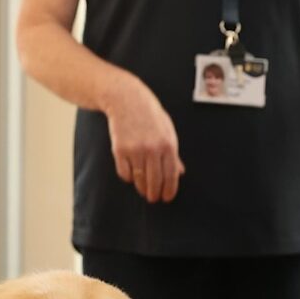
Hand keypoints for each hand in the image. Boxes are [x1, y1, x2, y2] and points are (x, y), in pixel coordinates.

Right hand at [103, 75, 185, 203]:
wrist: (126, 100)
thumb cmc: (149, 114)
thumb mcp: (167, 130)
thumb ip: (173, 153)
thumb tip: (179, 172)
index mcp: (168, 144)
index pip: (171, 175)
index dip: (169, 190)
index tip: (167, 198)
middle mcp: (152, 149)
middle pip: (155, 181)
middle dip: (155, 194)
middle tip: (154, 198)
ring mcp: (135, 150)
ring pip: (139, 180)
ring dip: (142, 188)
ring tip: (144, 190)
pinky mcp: (119, 150)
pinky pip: (124, 173)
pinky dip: (128, 177)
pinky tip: (132, 175)